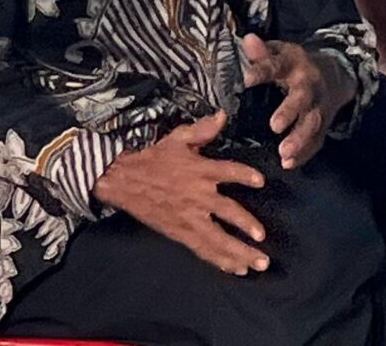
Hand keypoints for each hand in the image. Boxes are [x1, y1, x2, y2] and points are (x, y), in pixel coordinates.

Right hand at [94, 114, 271, 275]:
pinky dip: (221, 260)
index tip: (260, 181)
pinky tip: (236, 269)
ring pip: (218, 238)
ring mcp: (190, 218)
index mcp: (200, 170)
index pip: (228, 171)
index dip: (245, 176)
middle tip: (262, 238)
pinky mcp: (181, 233)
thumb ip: (202, 130)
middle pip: (227, 212)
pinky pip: (204, 249)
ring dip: (239, 252)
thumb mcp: (177, 138)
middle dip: (246, 226)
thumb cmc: (153, 158)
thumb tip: (223, 115)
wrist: (124, 180)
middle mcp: (198, 196)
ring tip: (258, 263)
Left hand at [240, 33, 354, 169]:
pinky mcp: (323, 125)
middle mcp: (309, 85)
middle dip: (290, 111)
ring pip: (312, 123)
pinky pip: (316, 141)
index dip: (262, 71)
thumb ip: (263, 52)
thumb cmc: (295, 65)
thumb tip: (247, 40)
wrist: (335, 74)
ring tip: (283, 154)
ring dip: (299, 139)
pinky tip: (289, 164)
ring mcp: (319, 106)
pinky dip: (305, 154)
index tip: (246, 79)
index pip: (277, 65)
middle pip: (302, 98)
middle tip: (275, 126)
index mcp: (294, 64)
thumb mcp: (281, 52)